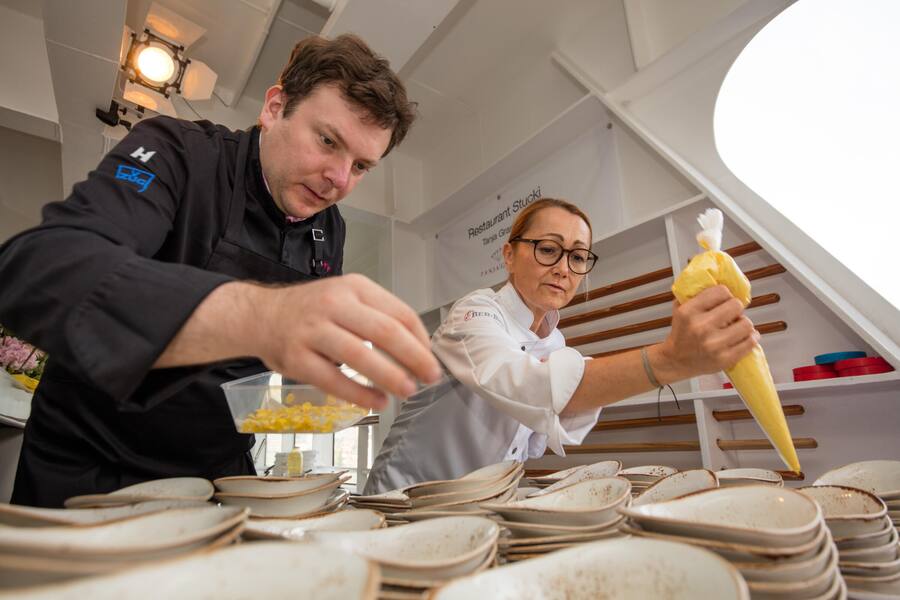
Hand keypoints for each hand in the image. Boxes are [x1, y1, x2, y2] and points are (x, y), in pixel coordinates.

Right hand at [252, 274, 441, 409]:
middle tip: (430, 376)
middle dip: (414, 357)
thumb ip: (377, 315)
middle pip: (385, 332)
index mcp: (354, 287)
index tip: (431, 358)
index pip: (399, 312)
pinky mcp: (297, 358)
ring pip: (360, 355)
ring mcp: (313, 331)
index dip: (421, 339)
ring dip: (390, 376)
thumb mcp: (346, 297)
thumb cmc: (310, 310)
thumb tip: (417, 347)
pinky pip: (333, 379)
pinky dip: (359, 394)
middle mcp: (334, 304)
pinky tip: (376, 401)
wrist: (259, 315)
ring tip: (407, 390)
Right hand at [655, 285, 759, 382]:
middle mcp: (701, 327)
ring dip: (744, 324)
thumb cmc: (681, 334)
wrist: (676, 361)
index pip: (720, 291)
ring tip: (738, 326)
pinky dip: (751, 338)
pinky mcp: (724, 359)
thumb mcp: (679, 309)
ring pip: (746, 324)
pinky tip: (746, 336)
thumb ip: (693, 294)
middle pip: (736, 305)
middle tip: (732, 313)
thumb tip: (714, 278)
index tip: (725, 299)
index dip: (725, 294)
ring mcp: (713, 344)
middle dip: (736, 308)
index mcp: (689, 312)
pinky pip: (749, 342)